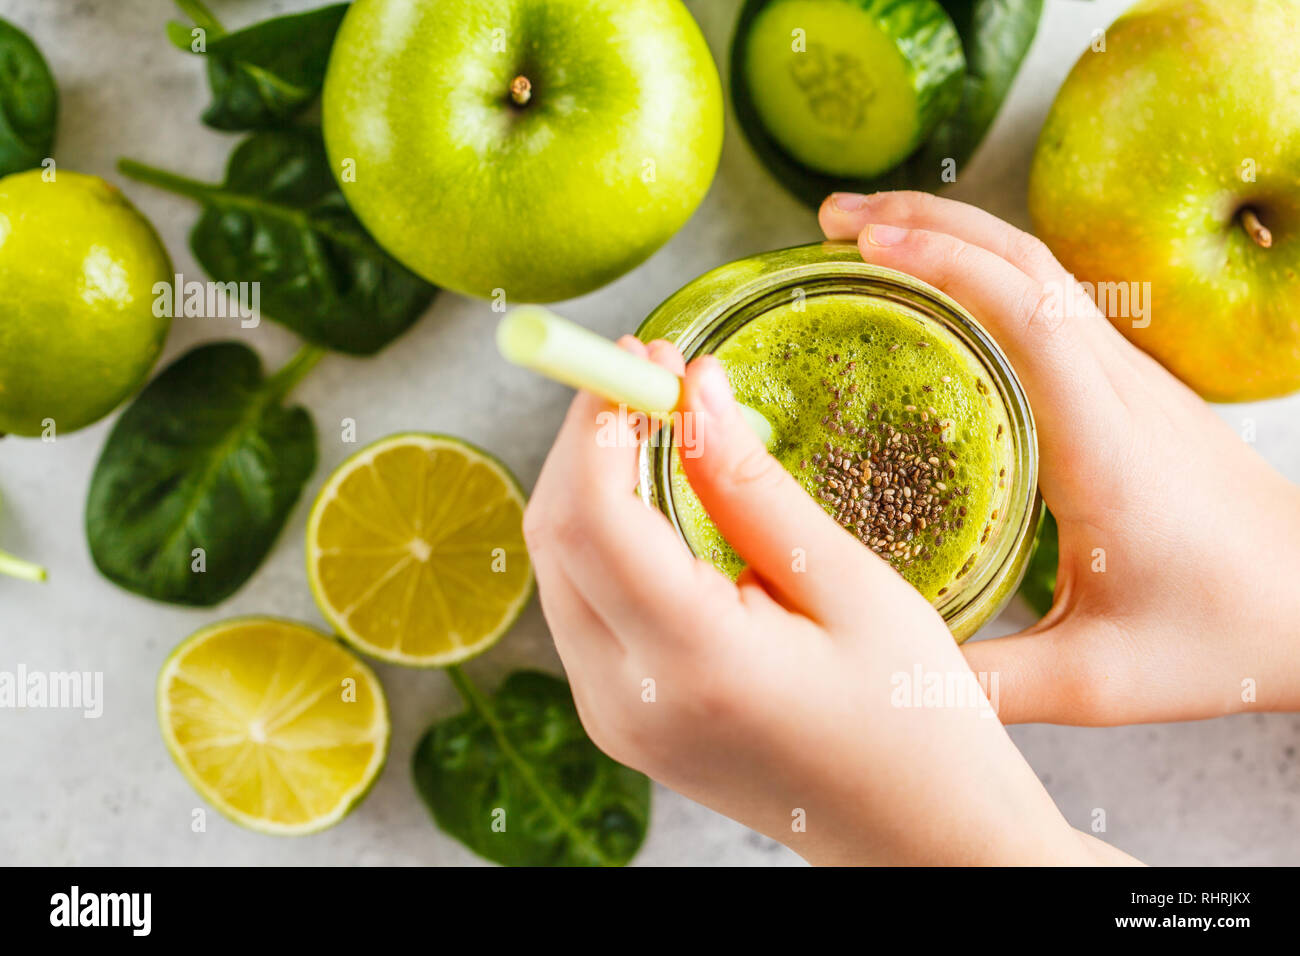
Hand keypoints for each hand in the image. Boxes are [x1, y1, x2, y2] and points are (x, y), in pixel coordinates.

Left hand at [525, 338, 1107, 864]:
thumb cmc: (915, 721)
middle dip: (588, 439)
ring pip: (559, 565)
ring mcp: (613, 717)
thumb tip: (692, 388)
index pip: (592, 516)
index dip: (602, 419)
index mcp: (692, 665)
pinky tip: (656, 494)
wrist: (915, 842)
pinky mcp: (621, 717)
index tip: (646, 353)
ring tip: (657, 420)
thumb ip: (753, 487)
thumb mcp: (850, 588)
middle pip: (555, 535)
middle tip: (648, 372)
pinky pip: (583, 601)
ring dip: (592, 481)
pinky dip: (606, 533)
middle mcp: (625, 699)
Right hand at [821, 190, 1299, 725]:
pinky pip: (1053, 301)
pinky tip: (941, 290)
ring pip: (1042, 270)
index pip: (1027, 316)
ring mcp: (1133, 382)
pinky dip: (985, 269)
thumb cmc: (1221, 637)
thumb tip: (886, 673)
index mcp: (1107, 447)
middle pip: (1027, 261)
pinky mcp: (1133, 390)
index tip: (865, 244)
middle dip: (927, 221)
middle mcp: (1121, 392)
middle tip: (835, 217)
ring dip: (956, 233)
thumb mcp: (1098, 682)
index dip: (945, 265)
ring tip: (869, 233)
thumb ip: (989, 682)